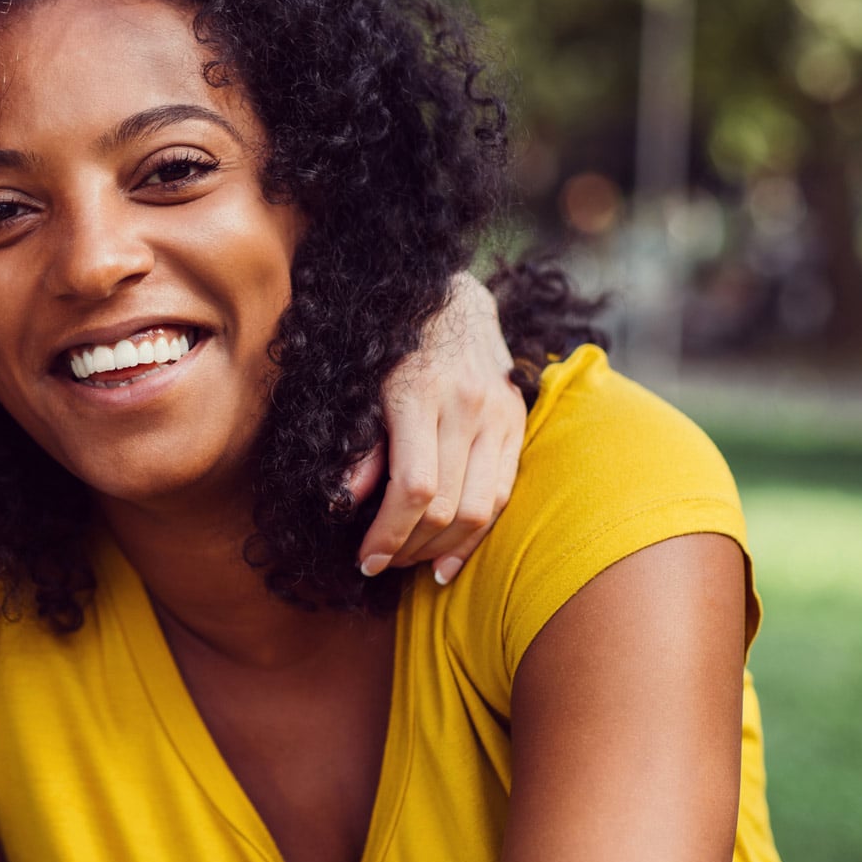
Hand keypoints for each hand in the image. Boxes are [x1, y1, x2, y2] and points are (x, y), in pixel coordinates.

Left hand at [351, 271, 525, 585]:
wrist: (449, 296)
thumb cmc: (390, 344)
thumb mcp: (359, 385)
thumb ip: (359, 444)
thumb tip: (346, 501)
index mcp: (419, 394)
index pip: (413, 488)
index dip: (388, 535)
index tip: (363, 560)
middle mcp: (466, 405)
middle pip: (446, 506)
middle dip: (407, 547)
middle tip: (379, 565)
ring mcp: (499, 414)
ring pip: (479, 508)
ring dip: (441, 549)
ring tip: (407, 563)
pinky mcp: (516, 421)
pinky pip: (503, 494)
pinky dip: (476, 536)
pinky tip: (448, 561)